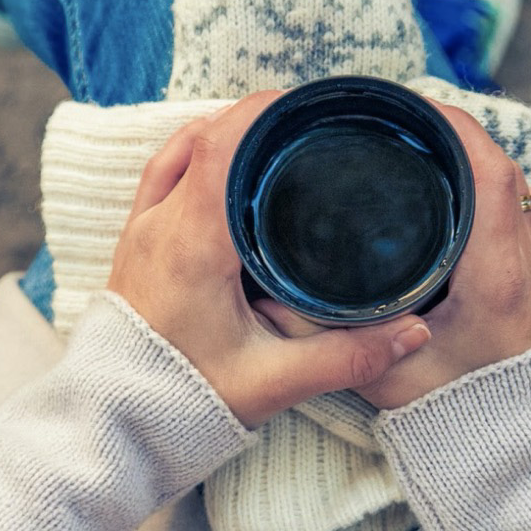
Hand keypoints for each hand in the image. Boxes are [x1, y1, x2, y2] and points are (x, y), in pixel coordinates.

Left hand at [106, 92, 431, 427]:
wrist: (115, 426)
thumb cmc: (184, 403)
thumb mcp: (274, 382)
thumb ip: (347, 356)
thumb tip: (415, 332)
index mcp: (192, 244)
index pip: (221, 147)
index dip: (261, 113)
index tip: (306, 104)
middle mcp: (159, 226)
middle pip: (203, 137)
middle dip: (254, 119)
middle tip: (306, 122)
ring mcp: (140, 233)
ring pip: (178, 152)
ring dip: (222, 134)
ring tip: (273, 137)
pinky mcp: (134, 247)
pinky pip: (161, 177)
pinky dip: (195, 157)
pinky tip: (227, 169)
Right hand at [255, 100, 530, 408]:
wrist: (508, 445)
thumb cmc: (451, 413)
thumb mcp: (378, 375)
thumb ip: (324, 338)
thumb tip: (268, 298)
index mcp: (493, 275)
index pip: (488, 173)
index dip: (452, 127)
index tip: (409, 107)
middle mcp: (524, 263)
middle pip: (503, 167)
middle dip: (456, 132)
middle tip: (403, 120)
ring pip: (516, 186)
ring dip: (475, 157)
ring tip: (423, 143)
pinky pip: (521, 210)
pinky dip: (490, 186)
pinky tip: (453, 189)